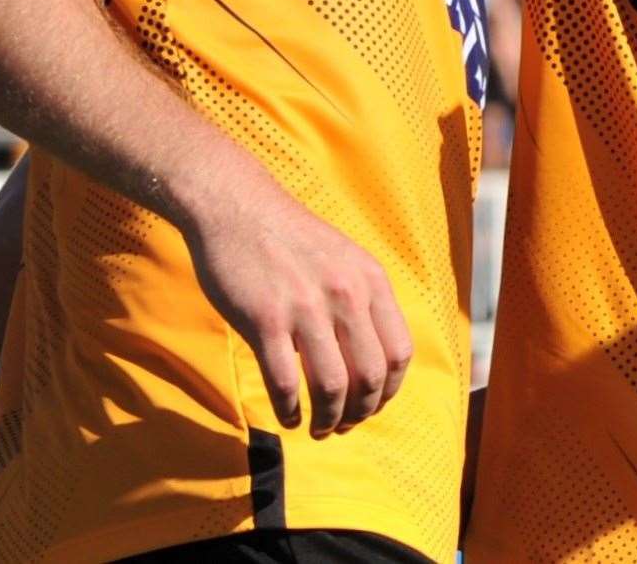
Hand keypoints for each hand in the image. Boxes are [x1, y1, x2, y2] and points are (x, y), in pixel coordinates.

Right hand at [182, 174, 413, 437]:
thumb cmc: (290, 239)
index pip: (399, 352)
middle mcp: (345, 294)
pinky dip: (290, 410)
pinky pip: (285, 383)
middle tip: (344, 425)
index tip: (373, 404)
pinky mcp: (265, 320)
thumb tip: (374, 359)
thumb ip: (363, 299)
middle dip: (360, 413)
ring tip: (318, 428)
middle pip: (369, 377)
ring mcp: (305, 308)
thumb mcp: (344, 258)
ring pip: (331, 387)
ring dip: (327, 420)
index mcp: (370, 280)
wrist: (237, 208)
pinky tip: (288, 415)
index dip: (390, 390)